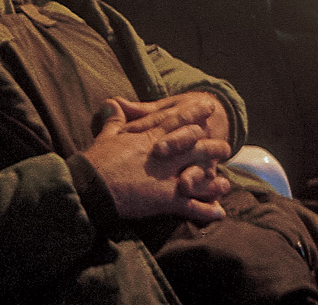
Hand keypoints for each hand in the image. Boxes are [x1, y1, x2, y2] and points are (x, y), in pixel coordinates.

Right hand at [81, 99, 231, 221]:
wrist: (90, 187)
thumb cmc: (95, 162)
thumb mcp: (106, 136)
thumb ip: (114, 120)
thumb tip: (113, 103)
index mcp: (151, 138)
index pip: (178, 122)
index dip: (195, 114)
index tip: (210, 107)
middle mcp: (165, 155)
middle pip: (198, 146)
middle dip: (214, 147)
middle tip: (226, 147)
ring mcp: (167, 177)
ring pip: (200, 175)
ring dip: (214, 181)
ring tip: (227, 185)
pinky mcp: (165, 200)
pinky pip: (191, 206)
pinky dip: (206, 211)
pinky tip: (218, 214)